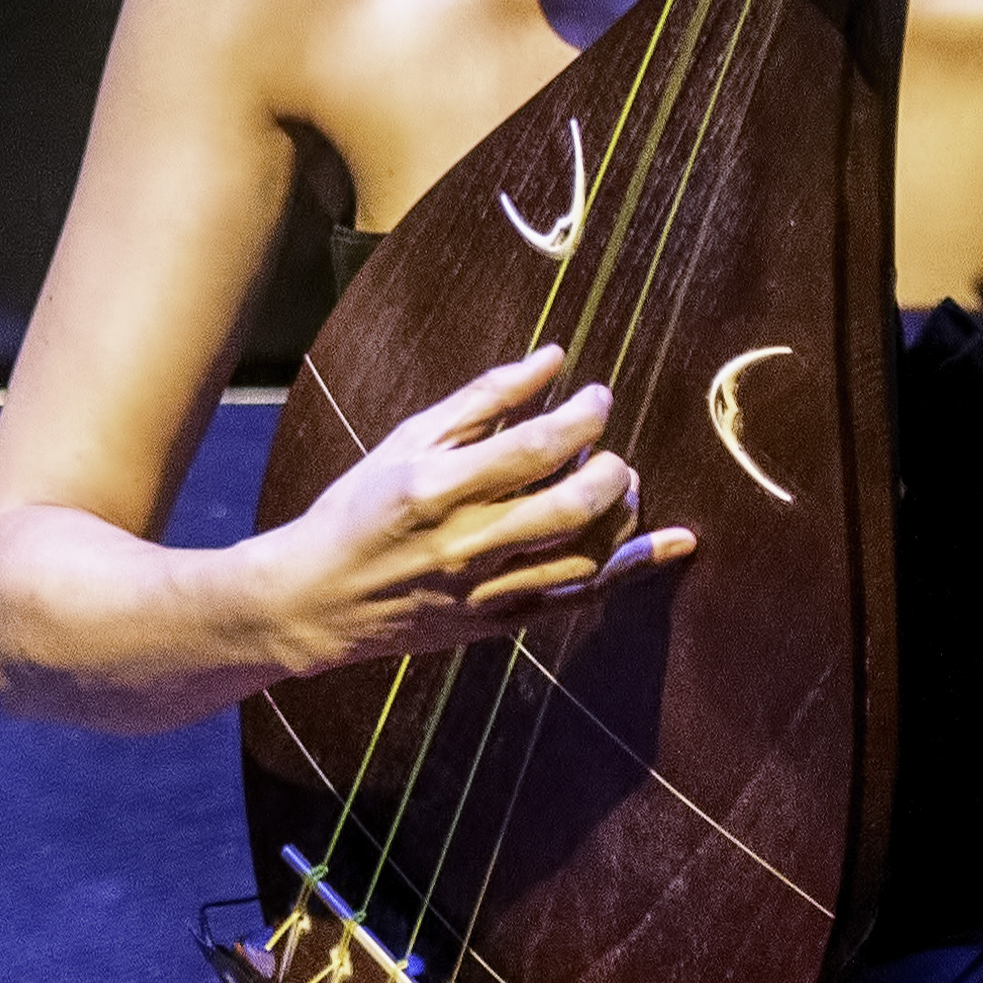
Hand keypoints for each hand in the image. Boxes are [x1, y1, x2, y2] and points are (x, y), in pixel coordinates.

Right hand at [251, 342, 693, 680]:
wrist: (313, 600)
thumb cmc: (356, 510)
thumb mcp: (406, 441)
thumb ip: (484, 399)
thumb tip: (553, 359)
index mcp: (436, 488)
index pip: (537, 448)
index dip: (583, 417)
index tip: (597, 398)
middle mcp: (464, 543)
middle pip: (574, 505)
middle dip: (612, 470)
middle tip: (609, 451)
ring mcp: (484, 590)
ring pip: (587, 555)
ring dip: (622, 514)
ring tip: (617, 487)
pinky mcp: (498, 623)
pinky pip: (582, 598)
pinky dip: (633, 569)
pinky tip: (669, 543)